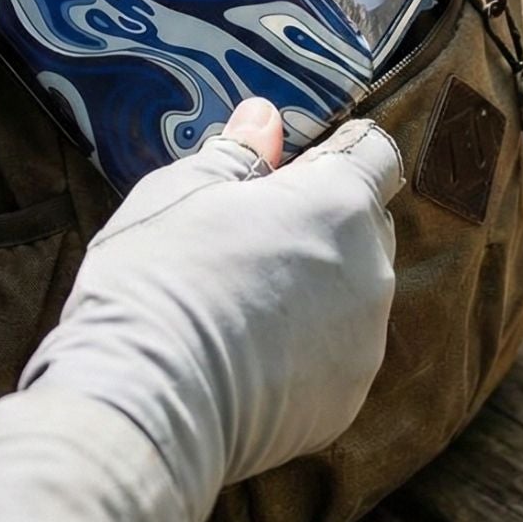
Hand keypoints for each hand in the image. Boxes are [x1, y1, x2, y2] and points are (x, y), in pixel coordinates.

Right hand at [20, 98, 401, 521]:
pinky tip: (243, 359)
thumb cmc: (161, 278)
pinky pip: (333, 359)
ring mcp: (363, 344)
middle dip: (323, 223)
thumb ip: (236, 152)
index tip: (292, 167)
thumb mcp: (181, 192)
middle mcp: (371, 272)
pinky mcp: (344, 403)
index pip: (374, 154)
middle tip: (251, 235)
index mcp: (339, 204)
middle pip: (364, 228)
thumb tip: (264, 118)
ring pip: (351, 297)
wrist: (148, 403)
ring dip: (314, 291)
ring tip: (238, 305)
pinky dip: (302, 353)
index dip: (336, 153)